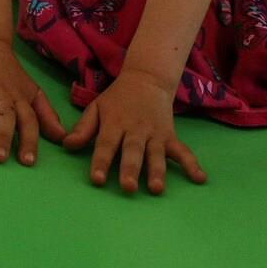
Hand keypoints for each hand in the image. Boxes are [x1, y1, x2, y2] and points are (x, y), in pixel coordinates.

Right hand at [0, 43, 67, 165]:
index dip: (29, 140)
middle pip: (4, 116)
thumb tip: (63, 138)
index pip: (28, 121)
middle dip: (3, 136)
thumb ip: (45, 115)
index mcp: (19, 99)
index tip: (28, 162)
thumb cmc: (9, 75)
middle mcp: (1, 94)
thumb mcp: (31, 92)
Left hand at [63, 67, 206, 194]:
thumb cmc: (117, 99)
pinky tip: (200, 179)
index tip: (97, 180)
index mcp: (114, 123)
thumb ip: (83, 127)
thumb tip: (66, 145)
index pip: (106, 145)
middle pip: (132, 151)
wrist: (147, 78)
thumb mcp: (96, 107)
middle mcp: (135, 130)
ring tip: (156, 189)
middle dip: (130, 169)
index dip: (100, 162)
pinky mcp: (169, 136)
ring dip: (157, 171)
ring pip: (156, 154)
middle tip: (128, 187)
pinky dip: (192, 164)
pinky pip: (182, 151)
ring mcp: (155, 134)